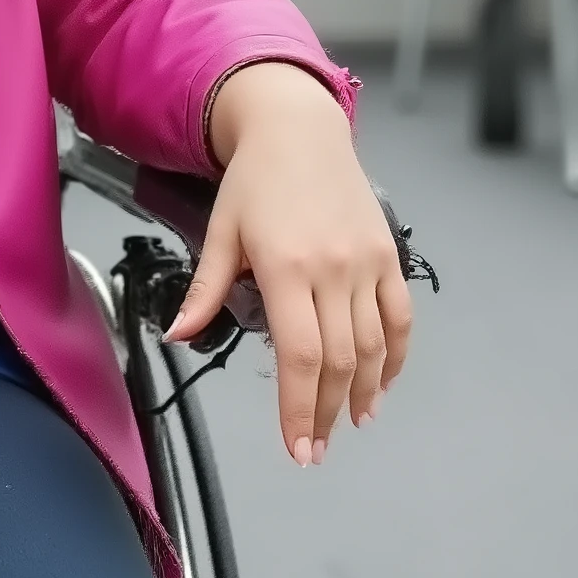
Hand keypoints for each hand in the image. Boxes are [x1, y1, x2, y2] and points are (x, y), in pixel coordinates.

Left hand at [167, 61, 409, 465]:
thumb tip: (177, 336)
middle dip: (327, 415)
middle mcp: (333, 270)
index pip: (300, 357)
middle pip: (339, 362)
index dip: (300, 409)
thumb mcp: (221, 231)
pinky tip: (382, 385)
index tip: (298, 447)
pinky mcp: (387, 255)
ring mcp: (366, 263)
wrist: (298, 128)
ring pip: (372, 347)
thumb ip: (206, 290)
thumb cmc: (255, 180)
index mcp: (286, 268)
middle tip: (316, 449)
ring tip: (350, 423)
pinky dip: (396, 357)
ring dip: (364, 393)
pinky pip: (399, 318)